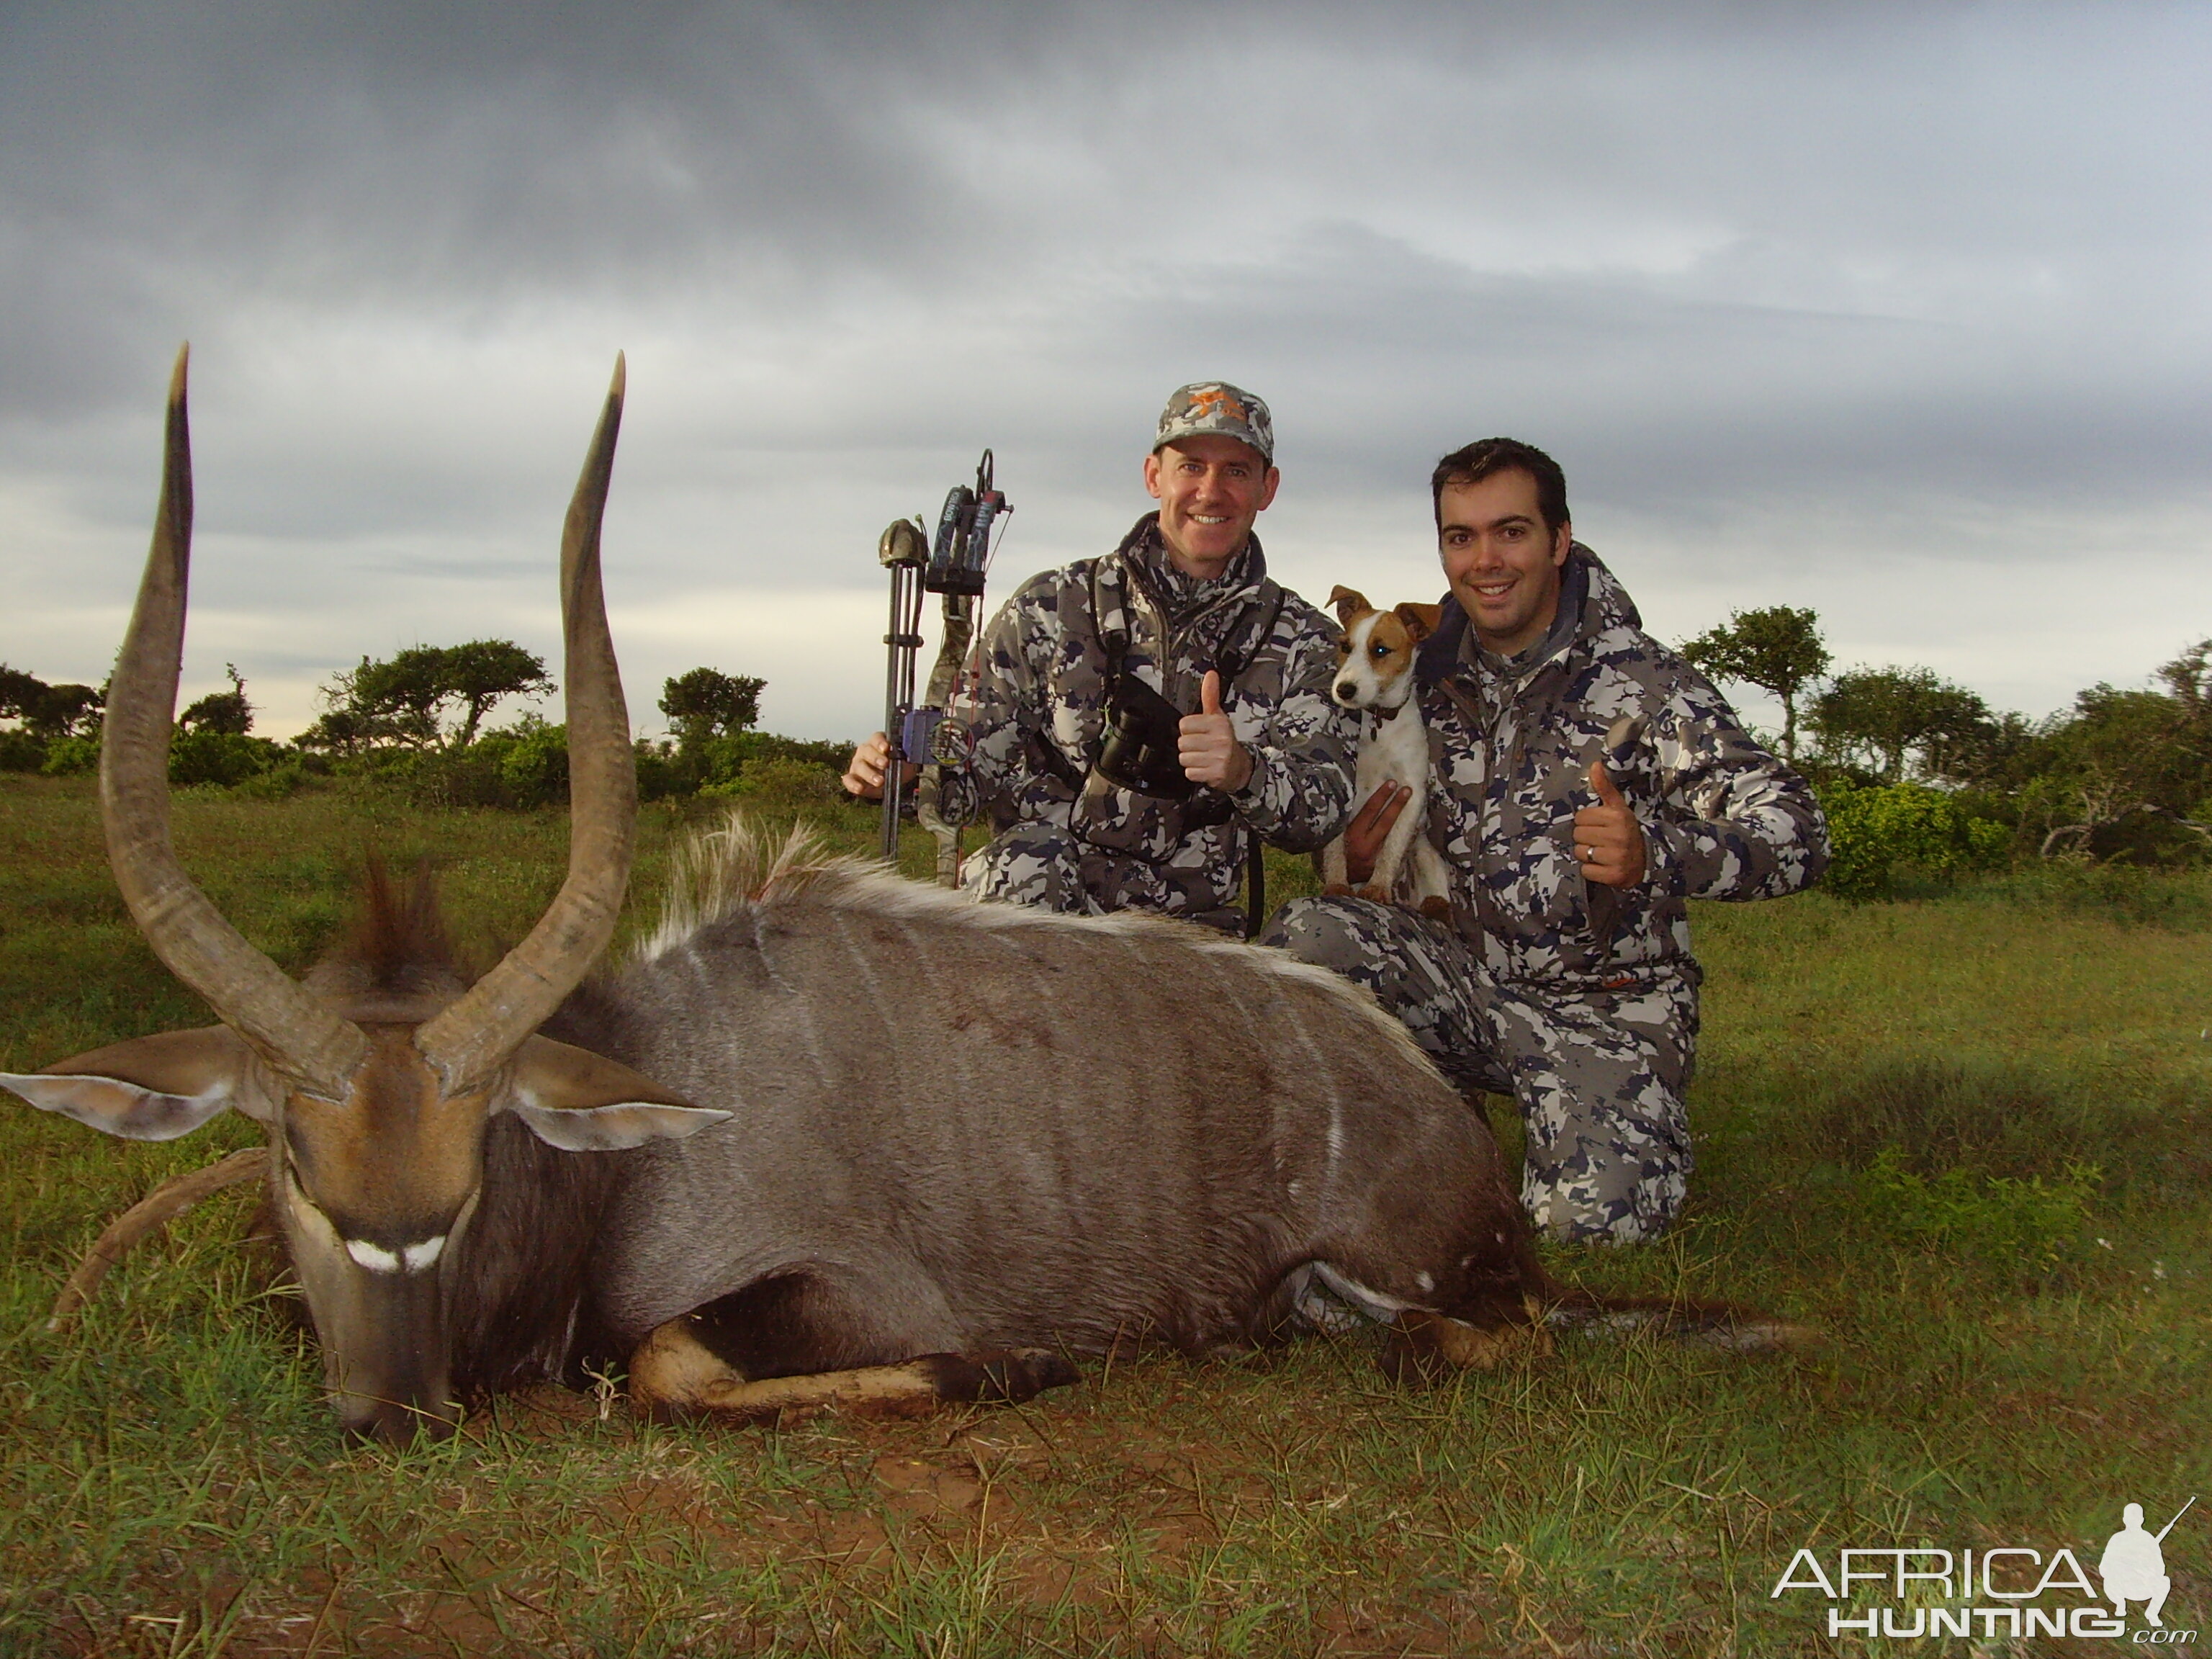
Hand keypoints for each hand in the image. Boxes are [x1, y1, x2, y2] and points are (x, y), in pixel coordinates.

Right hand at [841, 732, 916, 800]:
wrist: (894, 781)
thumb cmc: (898, 766)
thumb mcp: (905, 759)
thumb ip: (906, 754)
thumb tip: (913, 751)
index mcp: (877, 742)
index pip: (876, 738)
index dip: (880, 742)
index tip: (886, 748)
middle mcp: (865, 751)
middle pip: (866, 751)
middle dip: (875, 758)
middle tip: (885, 765)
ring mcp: (857, 764)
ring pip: (859, 766)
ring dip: (868, 774)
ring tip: (879, 781)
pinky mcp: (853, 778)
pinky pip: (849, 780)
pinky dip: (853, 784)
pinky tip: (859, 788)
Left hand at [1178, 671, 1252, 792]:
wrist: (1239, 767)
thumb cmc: (1224, 740)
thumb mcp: (1218, 716)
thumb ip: (1210, 696)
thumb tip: (1210, 674)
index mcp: (1218, 723)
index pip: (1184, 724)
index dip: (1189, 729)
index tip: (1199, 732)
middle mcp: (1220, 739)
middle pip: (1182, 742)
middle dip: (1189, 746)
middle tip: (1201, 747)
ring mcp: (1219, 757)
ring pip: (1184, 758)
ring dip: (1191, 760)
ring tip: (1203, 757)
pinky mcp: (1215, 773)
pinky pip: (1190, 773)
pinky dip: (1195, 773)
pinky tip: (1205, 767)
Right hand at [1342, 781, 1410, 886]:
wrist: (1336, 883)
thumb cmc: (1332, 855)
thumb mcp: (1333, 838)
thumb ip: (1344, 824)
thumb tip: (1353, 802)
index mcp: (1351, 835)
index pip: (1369, 811)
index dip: (1381, 797)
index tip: (1392, 784)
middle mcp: (1365, 846)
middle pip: (1385, 822)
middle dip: (1397, 805)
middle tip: (1407, 790)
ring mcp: (1376, 858)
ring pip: (1394, 836)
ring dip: (1404, 822)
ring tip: (1415, 808)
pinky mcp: (1382, 867)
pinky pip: (1395, 850)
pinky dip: (1404, 840)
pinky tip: (1413, 830)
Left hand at [1571, 761, 1645, 887]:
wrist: (1647, 860)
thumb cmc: (1626, 831)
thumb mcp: (1618, 808)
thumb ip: (1604, 788)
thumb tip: (1594, 764)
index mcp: (1618, 816)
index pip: (1580, 817)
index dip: (1587, 822)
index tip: (1599, 825)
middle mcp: (1618, 836)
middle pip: (1578, 835)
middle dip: (1586, 838)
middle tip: (1600, 840)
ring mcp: (1617, 857)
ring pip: (1580, 853)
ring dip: (1587, 855)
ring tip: (1602, 852)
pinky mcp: (1614, 875)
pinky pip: (1586, 871)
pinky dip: (1591, 870)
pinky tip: (1603, 865)